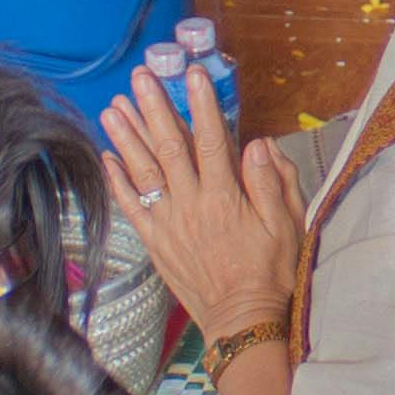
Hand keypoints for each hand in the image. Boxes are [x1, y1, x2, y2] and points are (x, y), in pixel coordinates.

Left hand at [96, 65, 302, 345]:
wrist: (242, 320)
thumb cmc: (270, 271)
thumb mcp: (286, 225)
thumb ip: (272, 182)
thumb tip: (258, 143)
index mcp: (226, 197)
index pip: (210, 140)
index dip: (200, 105)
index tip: (192, 74)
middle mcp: (192, 205)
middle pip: (168, 147)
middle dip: (153, 108)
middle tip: (139, 77)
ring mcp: (170, 223)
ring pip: (144, 172)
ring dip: (127, 137)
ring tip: (114, 106)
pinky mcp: (156, 242)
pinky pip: (132, 207)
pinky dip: (118, 181)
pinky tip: (107, 156)